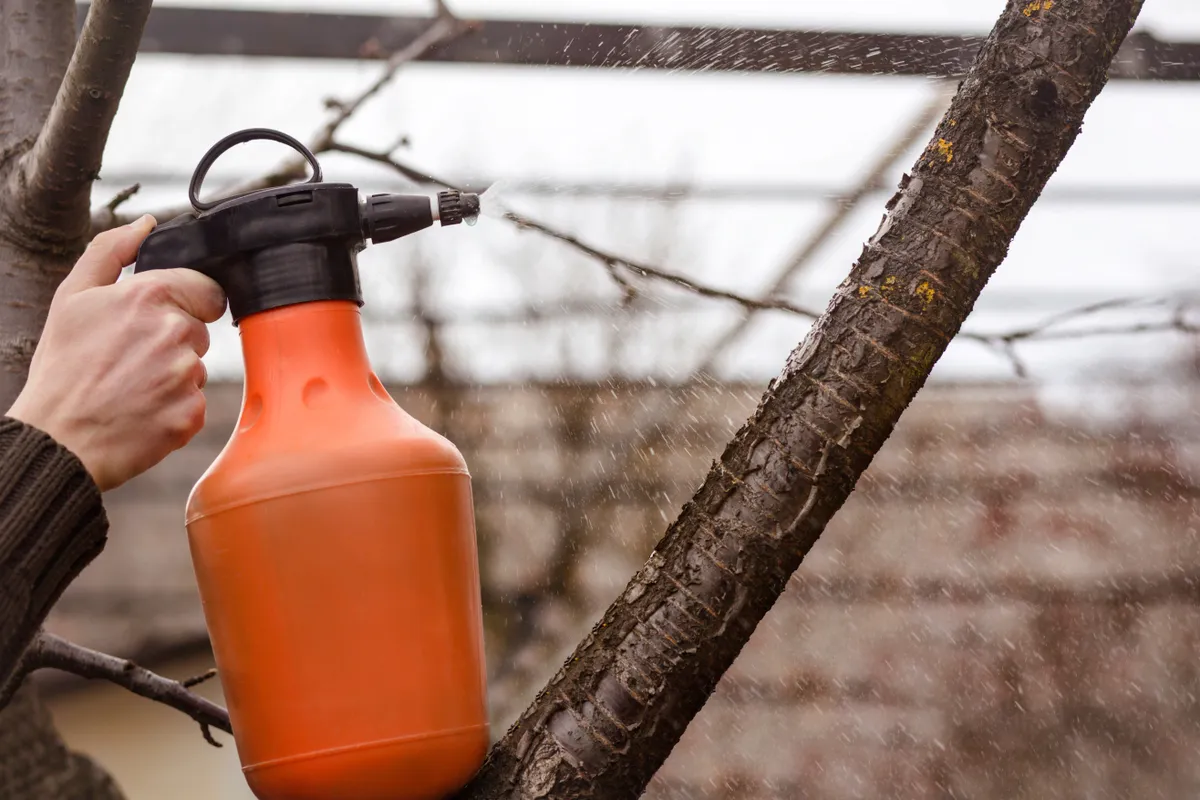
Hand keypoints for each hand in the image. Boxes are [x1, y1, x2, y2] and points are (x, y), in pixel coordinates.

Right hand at [7, 214, 226, 490]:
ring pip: (196, 367)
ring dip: (173, 375)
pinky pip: (196, 403)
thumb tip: (146, 225)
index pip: (207, 290)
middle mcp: (174, 332)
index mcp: (150, 296)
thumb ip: (111, 252)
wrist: (56, 437)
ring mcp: (185, 375)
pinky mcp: (191, 413)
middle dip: (172, 341)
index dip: (186, 303)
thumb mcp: (72, 297)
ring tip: (131, 386)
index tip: (159, 319)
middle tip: (129, 359)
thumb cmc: (62, 369)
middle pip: (199, 330)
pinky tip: (141, 409)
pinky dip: (174, 408)